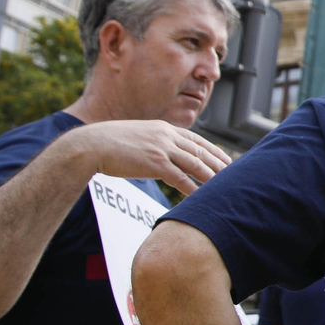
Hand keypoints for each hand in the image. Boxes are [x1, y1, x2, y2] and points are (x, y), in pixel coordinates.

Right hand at [63, 120, 230, 194]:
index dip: (212, 150)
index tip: (225, 158)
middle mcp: (166, 135)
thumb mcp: (137, 136)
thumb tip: (160, 156)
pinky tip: (201, 196)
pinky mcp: (155, 163)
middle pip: (200, 151)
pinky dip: (193, 188)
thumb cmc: (108, 143)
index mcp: (163, 128)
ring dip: (211, 176)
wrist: (90, 145)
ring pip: (195, 164)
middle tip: (233, 174)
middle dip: (218, 163)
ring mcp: (161, 149)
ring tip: (224, 186)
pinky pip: (180, 178)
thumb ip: (152, 143)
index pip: (195, 139)